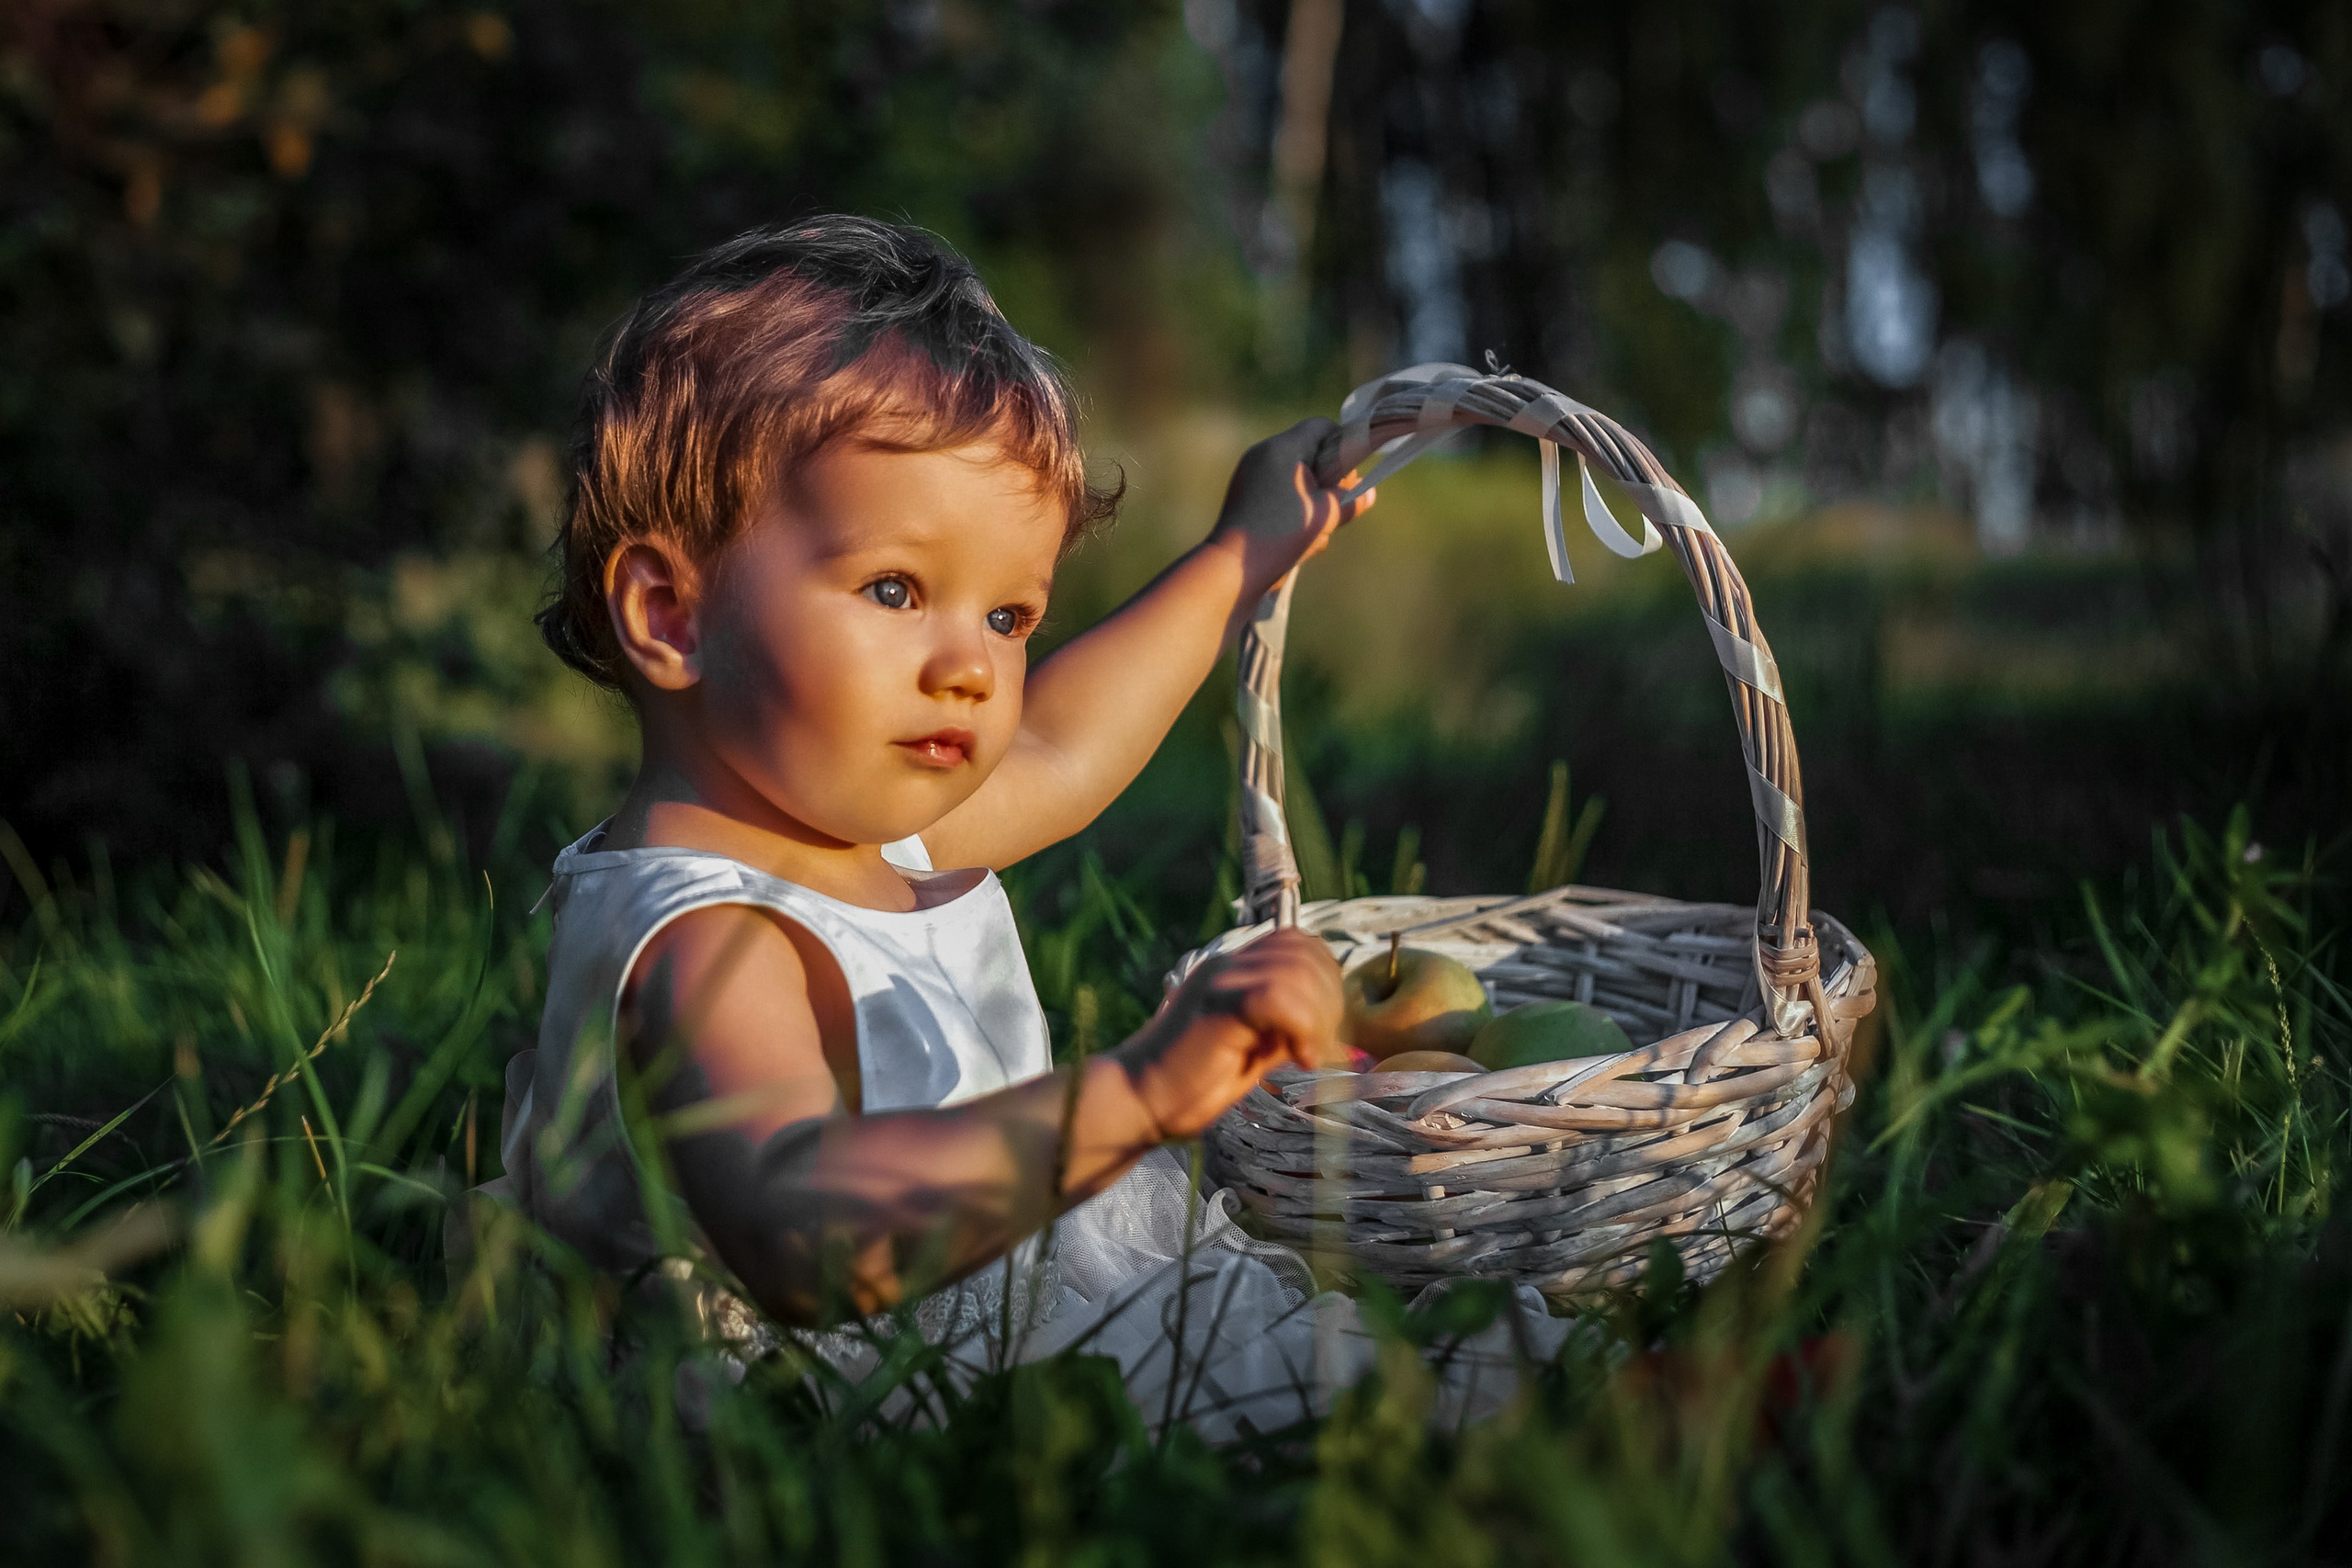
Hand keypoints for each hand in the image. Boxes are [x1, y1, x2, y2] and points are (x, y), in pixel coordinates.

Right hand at [1112, 928, 1345, 1142]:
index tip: (1321, 1030)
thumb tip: (1326, 1026)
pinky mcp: (1218, 1004)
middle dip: (1328, 999)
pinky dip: (1301, 1027)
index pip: (1297, 943)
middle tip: (1318, 1047)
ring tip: (1306, 1055)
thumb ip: (1282, 1029)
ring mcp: (1220, 981)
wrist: (1136, 1101)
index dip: (1325, 978)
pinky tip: (1299, 1058)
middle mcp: (1226, 966)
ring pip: (1296, 970)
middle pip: (1303, 951)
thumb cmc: (1190, 1087)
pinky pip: (1277, 996)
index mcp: (1232, 971)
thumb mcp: (1252, 1052)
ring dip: (1317, 1015)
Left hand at [1210, 418, 1375, 594]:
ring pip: (1295, 476)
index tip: (1350, 476)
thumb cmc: (1282, 535)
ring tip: (1313, 532)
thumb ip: (1350, 500)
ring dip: (1311, 500)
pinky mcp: (1243, 494)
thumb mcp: (1325, 516)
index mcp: (1283, 448)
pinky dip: (1292, 509)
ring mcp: (1250, 474)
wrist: (1230, 566)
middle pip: (1309, 452)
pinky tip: (1296, 539)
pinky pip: (1277, 491)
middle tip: (1334, 507)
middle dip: (1327, 480)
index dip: (1343, 447)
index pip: (1322, 427)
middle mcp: (1263, 454)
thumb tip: (1369, 493)